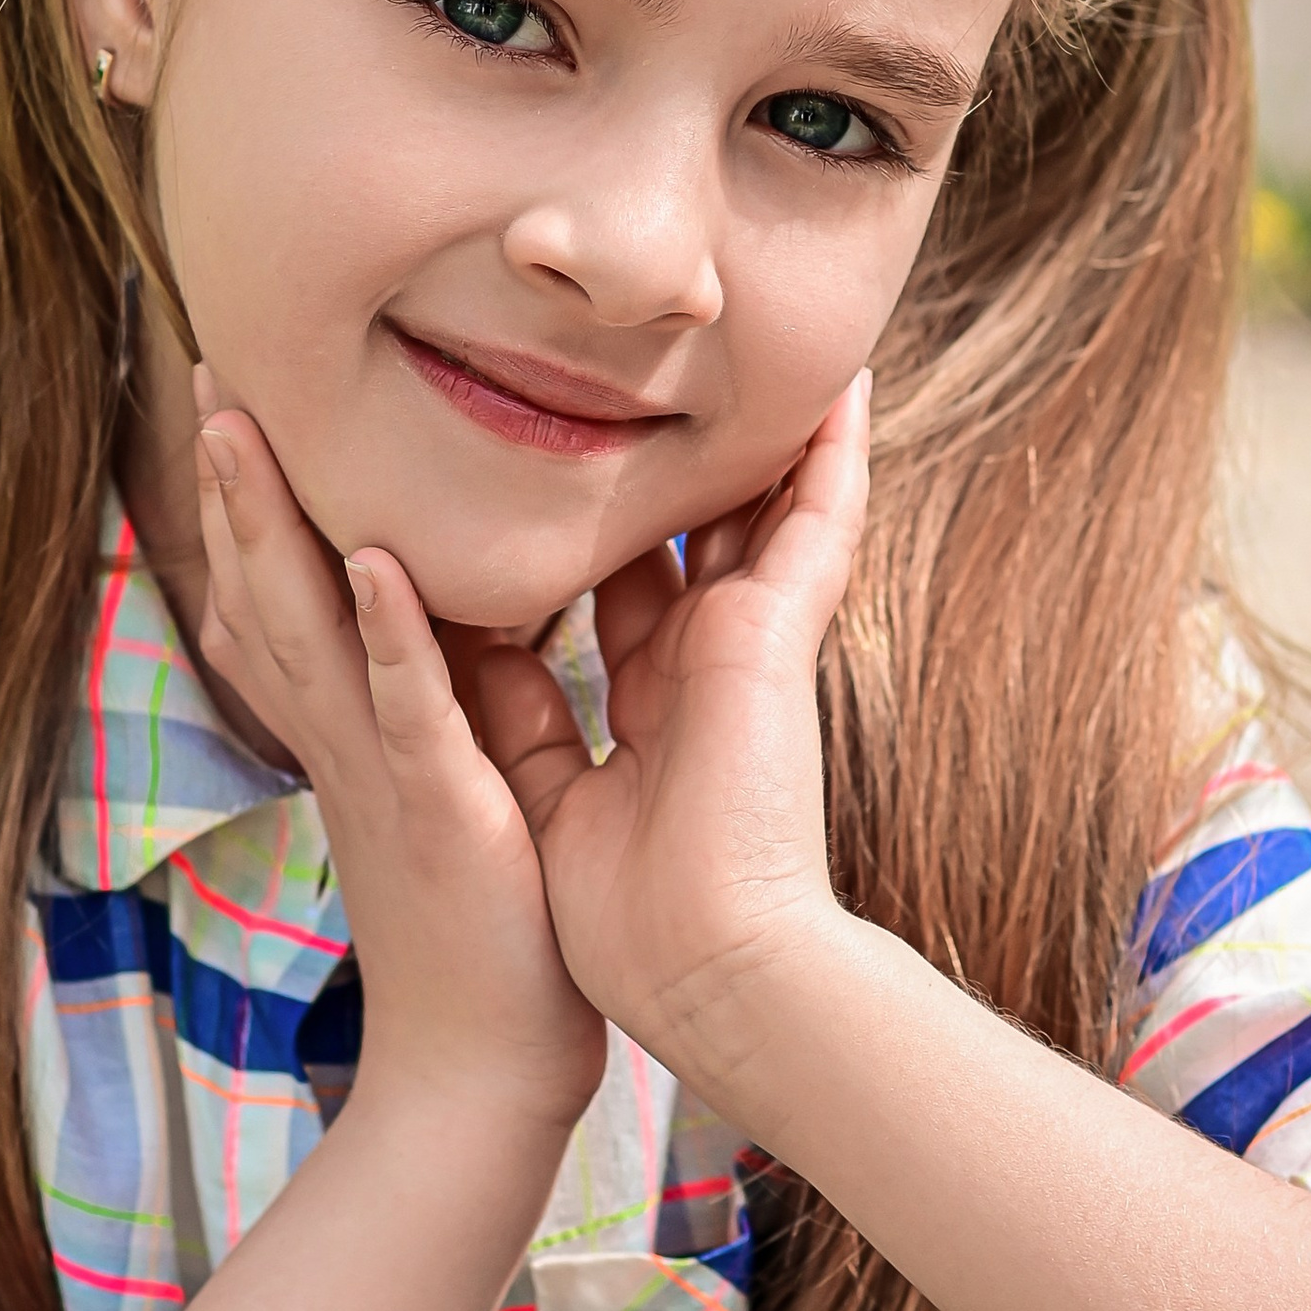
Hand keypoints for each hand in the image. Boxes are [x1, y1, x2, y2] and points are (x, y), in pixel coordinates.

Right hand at [188, 380, 608, 1140]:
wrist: (484, 1066)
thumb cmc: (485, 926)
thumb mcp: (454, 782)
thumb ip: (445, 700)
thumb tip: (450, 618)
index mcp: (349, 730)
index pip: (283, 597)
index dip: (250, 506)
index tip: (233, 402)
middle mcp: (341, 740)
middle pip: (266, 590)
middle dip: (234, 483)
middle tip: (210, 368)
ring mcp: (378, 772)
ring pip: (308, 630)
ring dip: (271, 528)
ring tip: (241, 426)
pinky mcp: (436, 810)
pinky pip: (406, 711)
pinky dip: (386, 635)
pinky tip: (375, 563)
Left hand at [472, 374, 870, 1097]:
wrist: (701, 972)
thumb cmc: (623, 918)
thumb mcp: (542, 787)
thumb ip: (521, 706)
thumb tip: (467, 636)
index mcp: (659, 695)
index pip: (634, 581)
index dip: (609, 518)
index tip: (578, 450)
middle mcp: (710, 656)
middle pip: (703, 528)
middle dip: (685, 453)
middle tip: (672, 359)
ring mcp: (754, 642)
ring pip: (764, 507)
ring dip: (769, 427)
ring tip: (770, 338)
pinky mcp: (781, 635)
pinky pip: (818, 523)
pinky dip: (834, 456)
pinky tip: (843, 384)